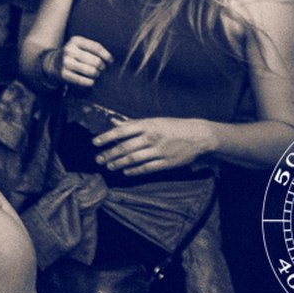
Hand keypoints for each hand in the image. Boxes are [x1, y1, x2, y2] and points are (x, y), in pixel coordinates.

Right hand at [50, 35, 111, 87]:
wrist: (52, 63)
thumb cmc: (72, 55)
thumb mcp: (79, 46)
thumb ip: (92, 49)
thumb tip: (111, 60)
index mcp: (75, 40)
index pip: (96, 47)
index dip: (106, 55)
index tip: (111, 61)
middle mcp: (69, 50)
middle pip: (95, 61)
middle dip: (101, 66)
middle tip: (101, 69)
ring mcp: (66, 62)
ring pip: (91, 71)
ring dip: (96, 74)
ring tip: (96, 74)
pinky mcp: (64, 74)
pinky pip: (83, 81)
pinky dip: (90, 82)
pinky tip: (91, 81)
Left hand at [92, 117, 215, 175]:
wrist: (198, 135)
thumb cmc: (173, 126)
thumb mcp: (154, 121)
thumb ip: (133, 124)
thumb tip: (114, 122)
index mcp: (147, 125)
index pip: (121, 131)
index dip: (107, 137)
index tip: (95, 142)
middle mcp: (152, 137)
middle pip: (125, 147)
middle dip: (109, 154)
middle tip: (98, 159)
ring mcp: (159, 151)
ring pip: (134, 159)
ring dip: (119, 163)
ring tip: (109, 166)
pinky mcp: (167, 163)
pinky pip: (147, 168)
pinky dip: (134, 171)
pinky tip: (125, 171)